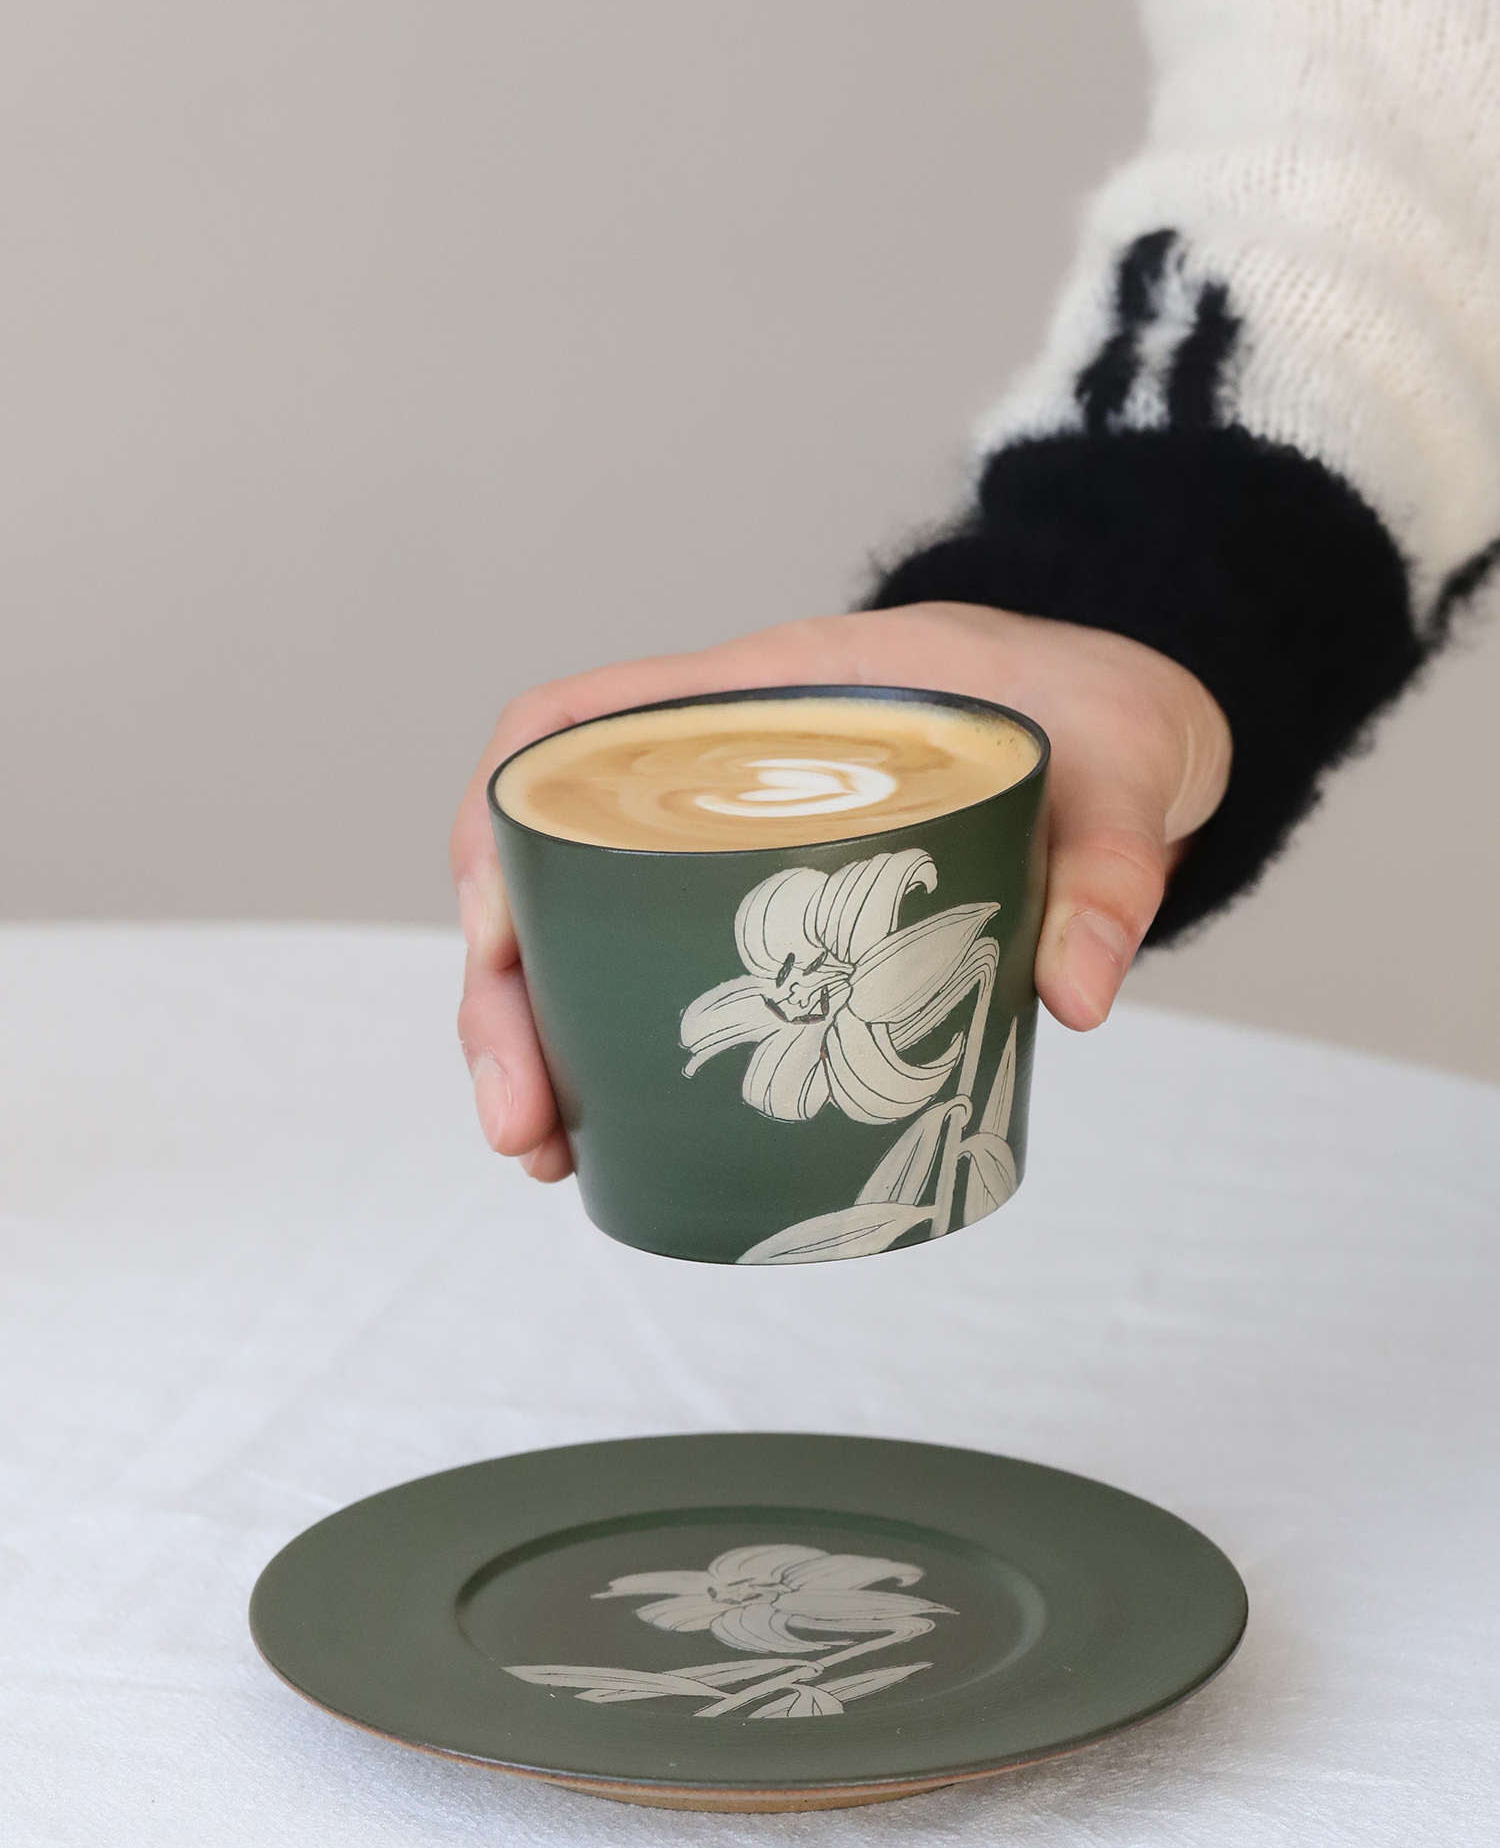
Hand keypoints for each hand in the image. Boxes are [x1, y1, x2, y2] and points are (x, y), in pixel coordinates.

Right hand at [450, 602, 1230, 1179]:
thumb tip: (1074, 992)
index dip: (503, 823)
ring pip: (579, 931)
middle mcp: (721, 772)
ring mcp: (732, 848)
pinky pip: (650, 969)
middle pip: (545, 862)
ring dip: (539, 1040)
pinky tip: (608, 1136)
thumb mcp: (1121, 771)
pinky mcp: (768, 918)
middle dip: (503, 993)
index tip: (494, 938)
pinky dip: (612, 1052)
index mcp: (769, 696)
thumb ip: (1108, 866)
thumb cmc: (1099, 716)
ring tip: (545, 1151)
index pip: (573, 729)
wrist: (1127, 736)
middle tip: (524, 1121)